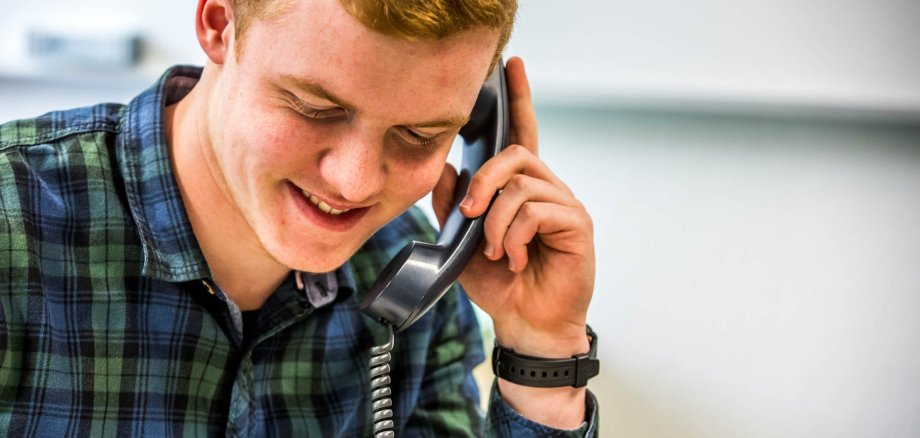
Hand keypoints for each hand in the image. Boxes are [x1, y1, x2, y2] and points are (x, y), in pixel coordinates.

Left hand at [433, 57, 594, 355]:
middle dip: (484, 181)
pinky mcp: (577, 225)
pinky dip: (516, 236)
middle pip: (515, 155)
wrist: (525, 323)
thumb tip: (444, 168)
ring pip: (521, 186)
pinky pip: (537, 211)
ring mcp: (564, 205)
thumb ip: (453, 205)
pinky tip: (517, 259)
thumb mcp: (462, 242)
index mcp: (521, 189)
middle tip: (470, 214)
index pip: (522, 134)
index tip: (512, 66)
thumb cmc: (500, 283)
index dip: (518, 99)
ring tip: (497, 252)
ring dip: (497, 222)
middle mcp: (546, 189)